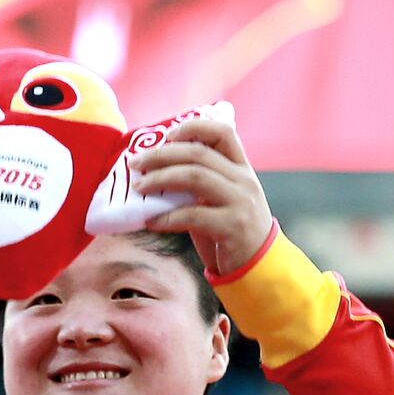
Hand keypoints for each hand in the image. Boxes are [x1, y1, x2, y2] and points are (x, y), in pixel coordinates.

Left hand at [129, 119, 274, 276]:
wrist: (258, 267)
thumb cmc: (230, 233)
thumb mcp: (222, 200)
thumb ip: (201, 183)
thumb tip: (154, 173)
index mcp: (242, 169)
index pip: (223, 132)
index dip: (193, 128)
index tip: (167, 135)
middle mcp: (244, 180)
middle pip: (198, 153)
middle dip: (162, 155)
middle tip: (135, 163)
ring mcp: (240, 202)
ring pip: (195, 177)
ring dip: (161, 179)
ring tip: (140, 188)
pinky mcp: (233, 227)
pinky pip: (193, 215)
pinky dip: (167, 217)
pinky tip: (151, 221)